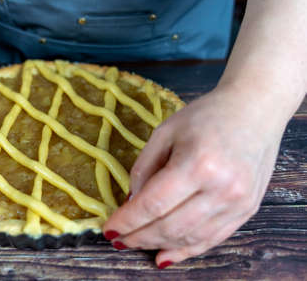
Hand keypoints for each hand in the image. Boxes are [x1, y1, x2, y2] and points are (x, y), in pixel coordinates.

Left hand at [103, 86, 284, 266]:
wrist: (254, 110)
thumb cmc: (206, 116)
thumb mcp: (165, 132)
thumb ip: (144, 168)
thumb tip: (131, 204)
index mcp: (198, 164)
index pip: (153, 204)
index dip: (127, 220)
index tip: (108, 229)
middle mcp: (221, 188)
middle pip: (170, 226)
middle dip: (139, 237)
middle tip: (119, 239)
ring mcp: (238, 203)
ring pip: (190, 237)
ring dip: (158, 245)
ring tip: (136, 244)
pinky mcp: (247, 210)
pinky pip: (212, 239)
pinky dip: (186, 249)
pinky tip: (164, 255)